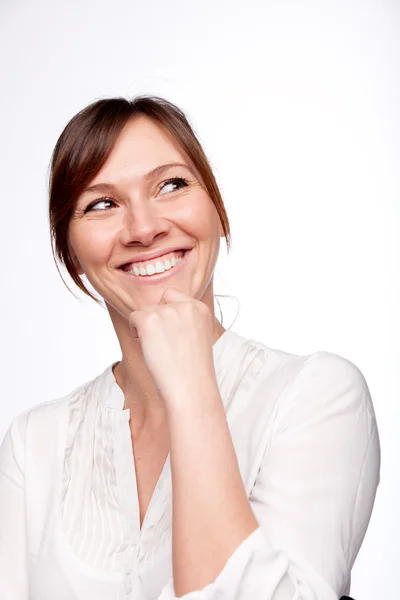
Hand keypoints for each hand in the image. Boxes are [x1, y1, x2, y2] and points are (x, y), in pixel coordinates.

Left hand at [128, 287, 217, 406]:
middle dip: (156, 322)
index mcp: (201, 308)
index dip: (167, 315)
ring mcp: (167, 311)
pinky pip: (133, 318)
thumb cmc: (192, 370)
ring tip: (161, 350)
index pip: (172, 296)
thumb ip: (184, 319)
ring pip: (144, 312)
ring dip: (146, 330)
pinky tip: (150, 349)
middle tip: (168, 347)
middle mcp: (186, 305)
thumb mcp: (197, 336)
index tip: (173, 336)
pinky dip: (135, 334)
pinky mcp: (149, 319)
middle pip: (157, 303)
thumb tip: (161, 314)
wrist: (190, 389)